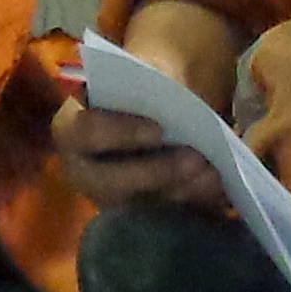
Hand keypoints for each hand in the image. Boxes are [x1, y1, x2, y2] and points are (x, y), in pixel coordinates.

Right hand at [55, 0, 240, 211]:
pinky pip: (164, 219)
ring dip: (180, 192)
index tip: (160, 128)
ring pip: (140, 207)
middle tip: (196, 158)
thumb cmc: (142, 87)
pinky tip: (219, 190)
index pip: (86, 133)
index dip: (122, 132)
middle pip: (111, 183)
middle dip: (156, 172)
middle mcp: (83, 173)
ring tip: (213, 173)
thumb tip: (177, 94)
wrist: (151, 109)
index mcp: (71, 130)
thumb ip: (155, 79)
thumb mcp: (145, 72)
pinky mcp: (138, 215)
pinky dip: (193, 204)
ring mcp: (109, 199)